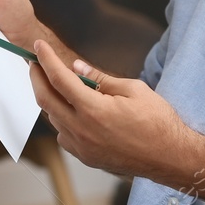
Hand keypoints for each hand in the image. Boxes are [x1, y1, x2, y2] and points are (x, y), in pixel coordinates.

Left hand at [30, 40, 195, 180]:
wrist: (170, 157)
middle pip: (46, 100)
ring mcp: (82, 148)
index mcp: (94, 110)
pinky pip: (63, 135)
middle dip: (36, 77)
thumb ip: (100, 78)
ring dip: (50, 98)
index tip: (38, 47)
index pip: (59, 79)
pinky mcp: (86, 158)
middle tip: (34, 63)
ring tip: (55, 83)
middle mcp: (82, 131)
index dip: (46, 60)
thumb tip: (77, 68)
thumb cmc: (158, 121)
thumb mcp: (133, 89)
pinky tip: (72, 110)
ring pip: (53, 119)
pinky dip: (62, 119)